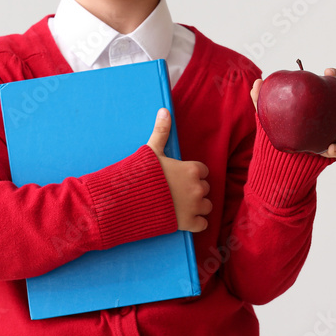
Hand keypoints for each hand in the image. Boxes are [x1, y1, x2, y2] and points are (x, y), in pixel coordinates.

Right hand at [146, 108, 212, 231]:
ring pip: (207, 206)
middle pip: (205, 188)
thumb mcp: (151, 151)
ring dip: (197, 206)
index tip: (180, 177)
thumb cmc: (141, 175)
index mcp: (192, 169)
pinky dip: (196, 223)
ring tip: (181, 205)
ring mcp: (194, 207)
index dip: (192, 174)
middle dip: (194, 190)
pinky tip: (184, 219)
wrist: (128, 201)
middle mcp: (197, 188)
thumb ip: (162, 131)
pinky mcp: (188, 224)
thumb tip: (164, 110)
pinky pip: (203, 224)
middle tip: (177, 192)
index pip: (203, 171)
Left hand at [250, 68, 335, 158]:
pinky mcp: (331, 152)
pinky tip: (332, 147)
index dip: (334, 77)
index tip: (329, 71)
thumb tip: (258, 82)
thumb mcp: (266, 114)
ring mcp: (332, 134)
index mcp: (318, 103)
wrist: (276, 159)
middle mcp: (329, 117)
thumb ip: (261, 99)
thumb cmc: (275, 130)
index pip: (330, 86)